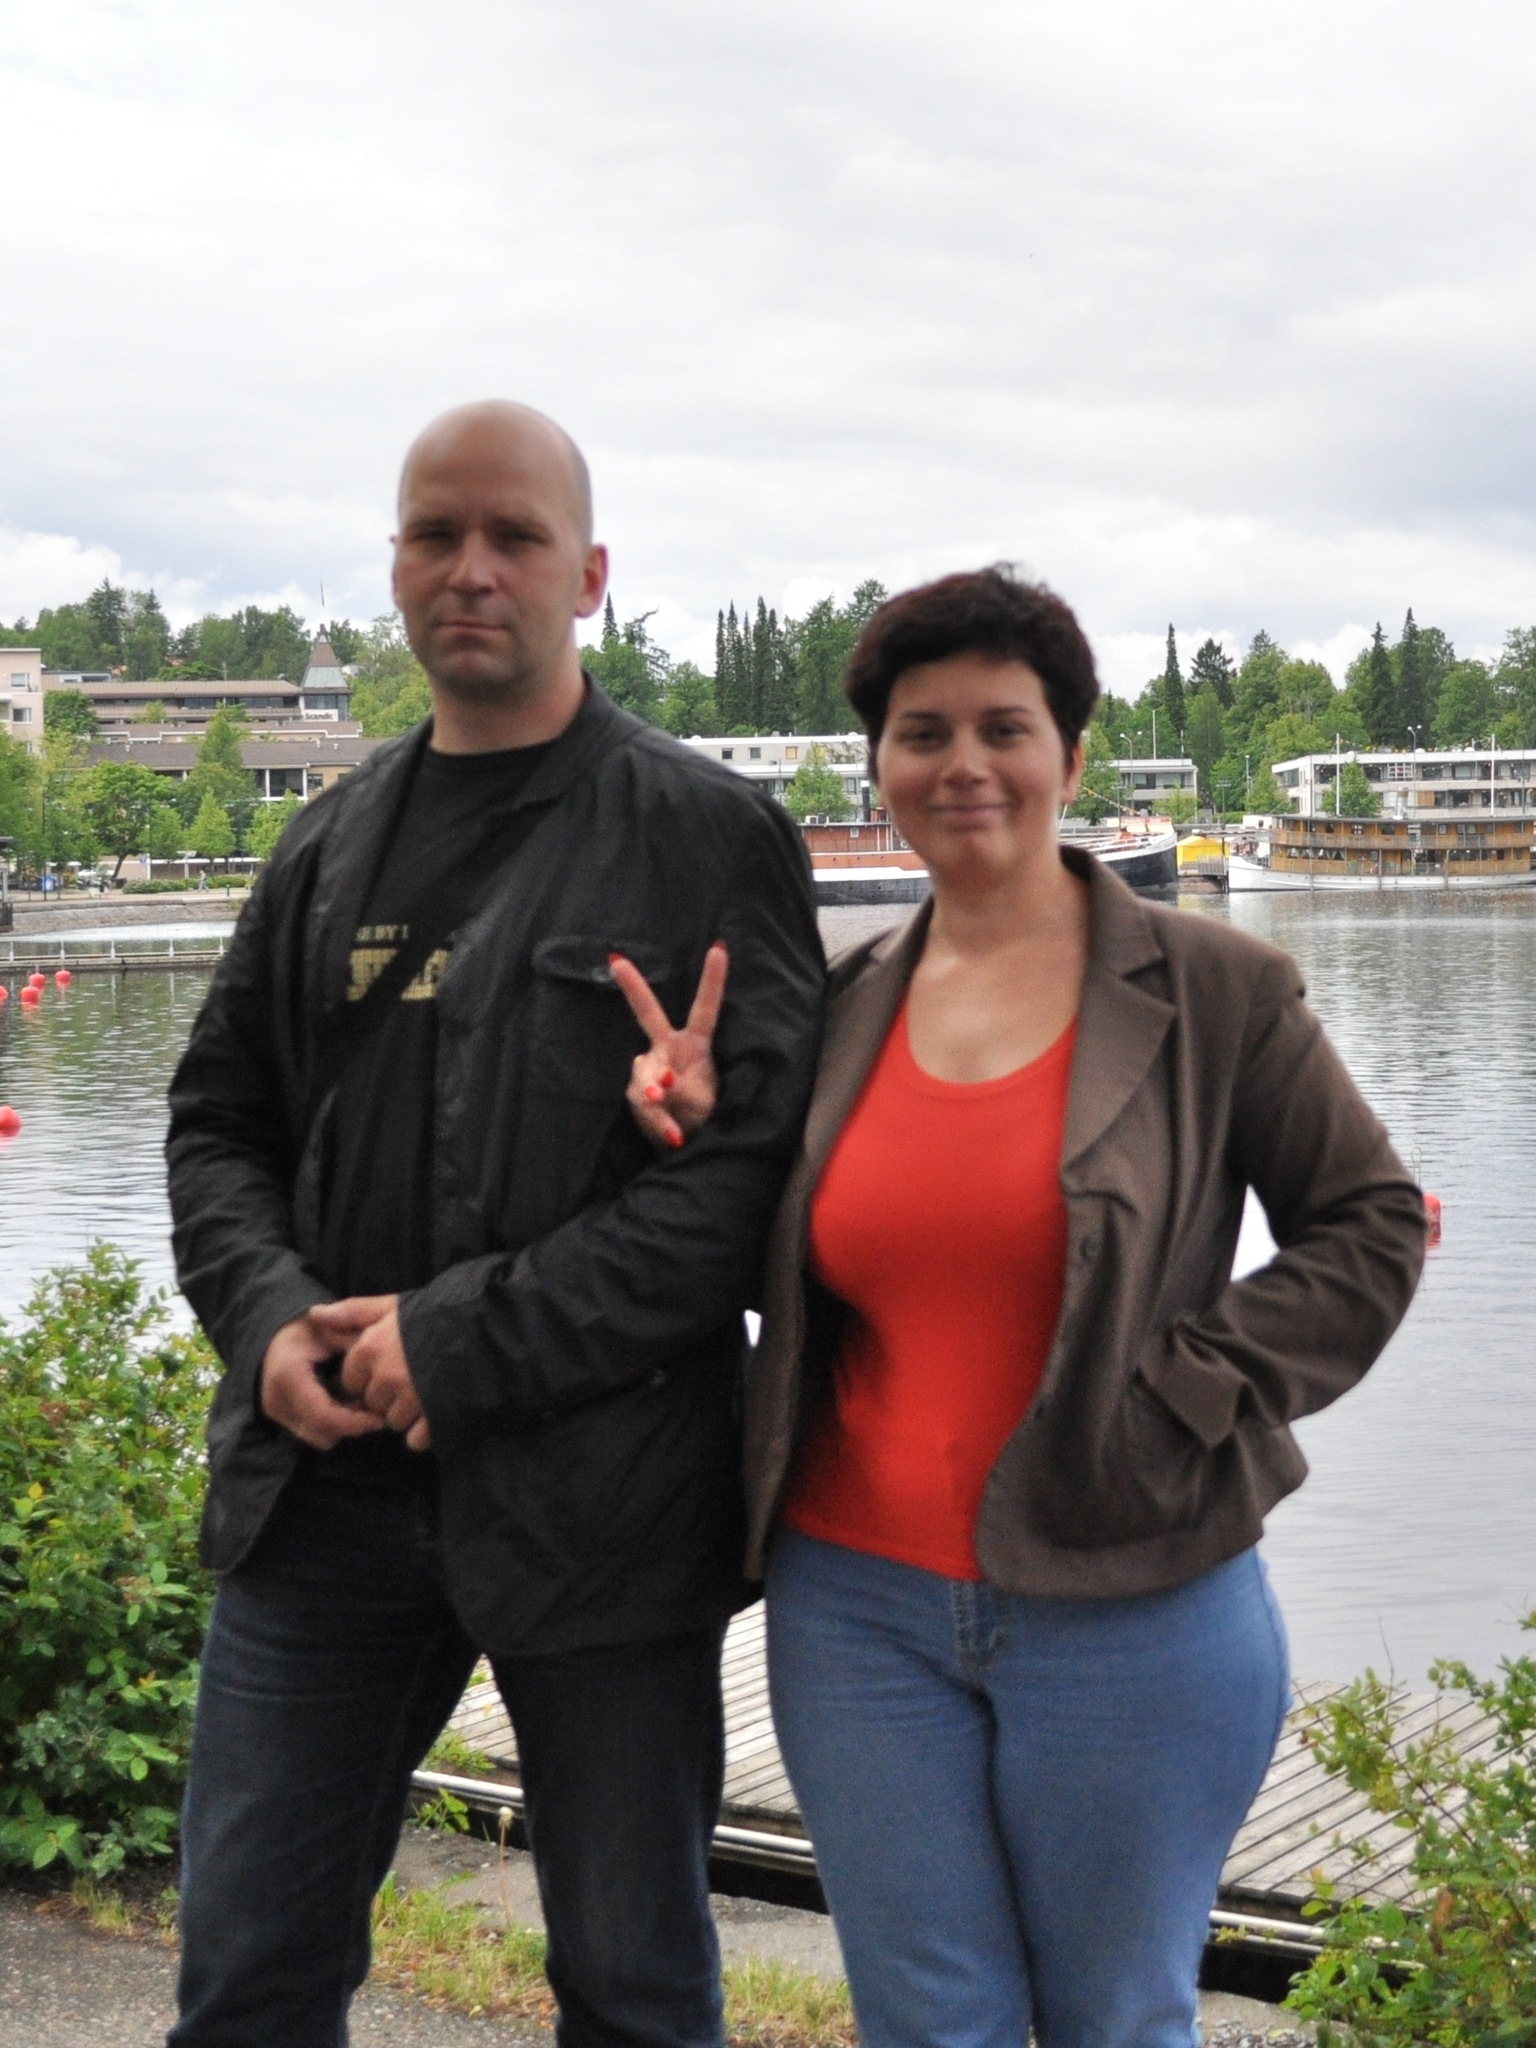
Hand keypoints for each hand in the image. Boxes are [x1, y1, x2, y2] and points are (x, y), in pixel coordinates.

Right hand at [259, 1310, 387, 1451]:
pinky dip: (331, 1425)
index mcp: (289, 1375)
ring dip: (342, 1427)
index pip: (324, 1416)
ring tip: (358, 1403)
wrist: (277, 1334)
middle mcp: (276, 1399)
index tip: (380, 1418)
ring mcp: (276, 1411)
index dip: (355, 1422)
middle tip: (373, 1408)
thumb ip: (355, 1345)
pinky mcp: (279, 1418)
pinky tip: (343, 1404)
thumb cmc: (309, 1328)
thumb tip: (382, 1365)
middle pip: (322, 1432)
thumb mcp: (334, 1328)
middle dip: (351, 1425)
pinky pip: (312, 1432)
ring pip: (318, 1437)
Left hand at [309, 1295, 432, 1451]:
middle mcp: (385, 1376)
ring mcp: (410, 1398)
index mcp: (369, 1350)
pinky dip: (422, 1433)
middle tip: (408, 1380)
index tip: (386, 1368)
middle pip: (371, 1403)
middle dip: (385, 1397)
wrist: (481, 1325)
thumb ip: (352, 1311)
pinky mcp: (433, 1416)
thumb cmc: (432, 1313)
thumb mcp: (390, 1306)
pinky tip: (433, 1414)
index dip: (366, 1377)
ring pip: (392, 1421)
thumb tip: (314, 1313)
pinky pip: (415, 1439)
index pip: (350, 1381)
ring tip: (424, 1394)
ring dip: (405, 1414)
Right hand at [609, 942, 727, 1149]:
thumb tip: (659, 1083)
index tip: (719, 947)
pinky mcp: (635, 1090)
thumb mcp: (702, 1104)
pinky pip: (642, 1101)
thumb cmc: (701, 1115)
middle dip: (633, 987)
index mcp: (696, 1044)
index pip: (706, 1008)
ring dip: (657, 1098)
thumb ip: (682, 1091)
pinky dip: (658, 1120)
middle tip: (617, 961)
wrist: (684, 1140)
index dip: (712, 979)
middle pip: (648, 1013)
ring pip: (644, 1074)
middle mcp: (669, 1049)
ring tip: (669, 1115)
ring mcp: (648, 1067)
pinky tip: (671, 1134)